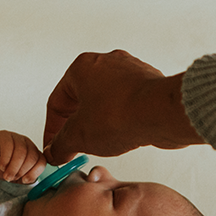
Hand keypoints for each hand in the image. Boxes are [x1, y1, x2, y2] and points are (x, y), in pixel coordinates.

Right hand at [0, 131, 46, 183]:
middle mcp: (27, 144)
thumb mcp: (16, 177)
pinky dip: (5, 159)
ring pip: (21, 152)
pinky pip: (8, 146)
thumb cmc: (1, 168)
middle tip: (11, 178)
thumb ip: (25, 178)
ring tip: (6, 175)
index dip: (34, 172)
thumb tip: (30, 180)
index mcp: (34, 153)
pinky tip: (1, 166)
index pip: (42, 161)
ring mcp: (16, 138)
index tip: (24, 180)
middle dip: (22, 171)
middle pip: (32, 157)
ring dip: (13, 167)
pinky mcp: (4, 135)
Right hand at [42, 50, 203, 164]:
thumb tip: (56, 152)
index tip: (55, 147)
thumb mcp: (79, 136)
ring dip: (99, 122)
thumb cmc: (122, 114)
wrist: (163, 113)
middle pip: (82, 99)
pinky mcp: (149, 84)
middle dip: (77, 126)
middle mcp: (107, 63)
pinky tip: (123, 135)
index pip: (57, 102)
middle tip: (75, 146)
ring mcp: (131, 72)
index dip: (52, 131)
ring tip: (100, 143)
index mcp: (82, 67)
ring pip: (106, 101)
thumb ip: (61, 145)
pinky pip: (128, 104)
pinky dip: (121, 119)